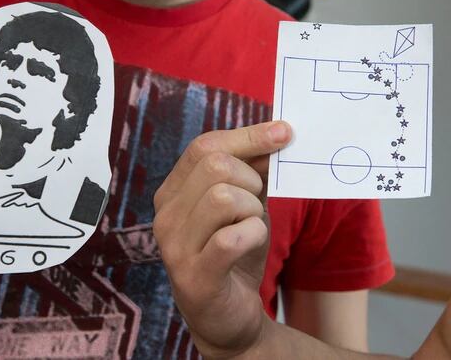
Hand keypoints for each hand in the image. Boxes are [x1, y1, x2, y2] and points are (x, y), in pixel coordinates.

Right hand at [153, 121, 291, 358]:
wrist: (227, 318)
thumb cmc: (235, 254)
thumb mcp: (245, 205)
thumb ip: (254, 172)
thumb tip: (277, 134)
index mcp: (173, 192)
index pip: (205, 146)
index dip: (249, 136)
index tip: (284, 132)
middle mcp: (166, 215)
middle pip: (215, 165)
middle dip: (251, 180)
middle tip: (256, 205)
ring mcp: (175, 247)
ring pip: (222, 197)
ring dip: (253, 209)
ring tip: (252, 226)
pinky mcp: (194, 276)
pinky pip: (231, 237)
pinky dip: (254, 235)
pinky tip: (252, 244)